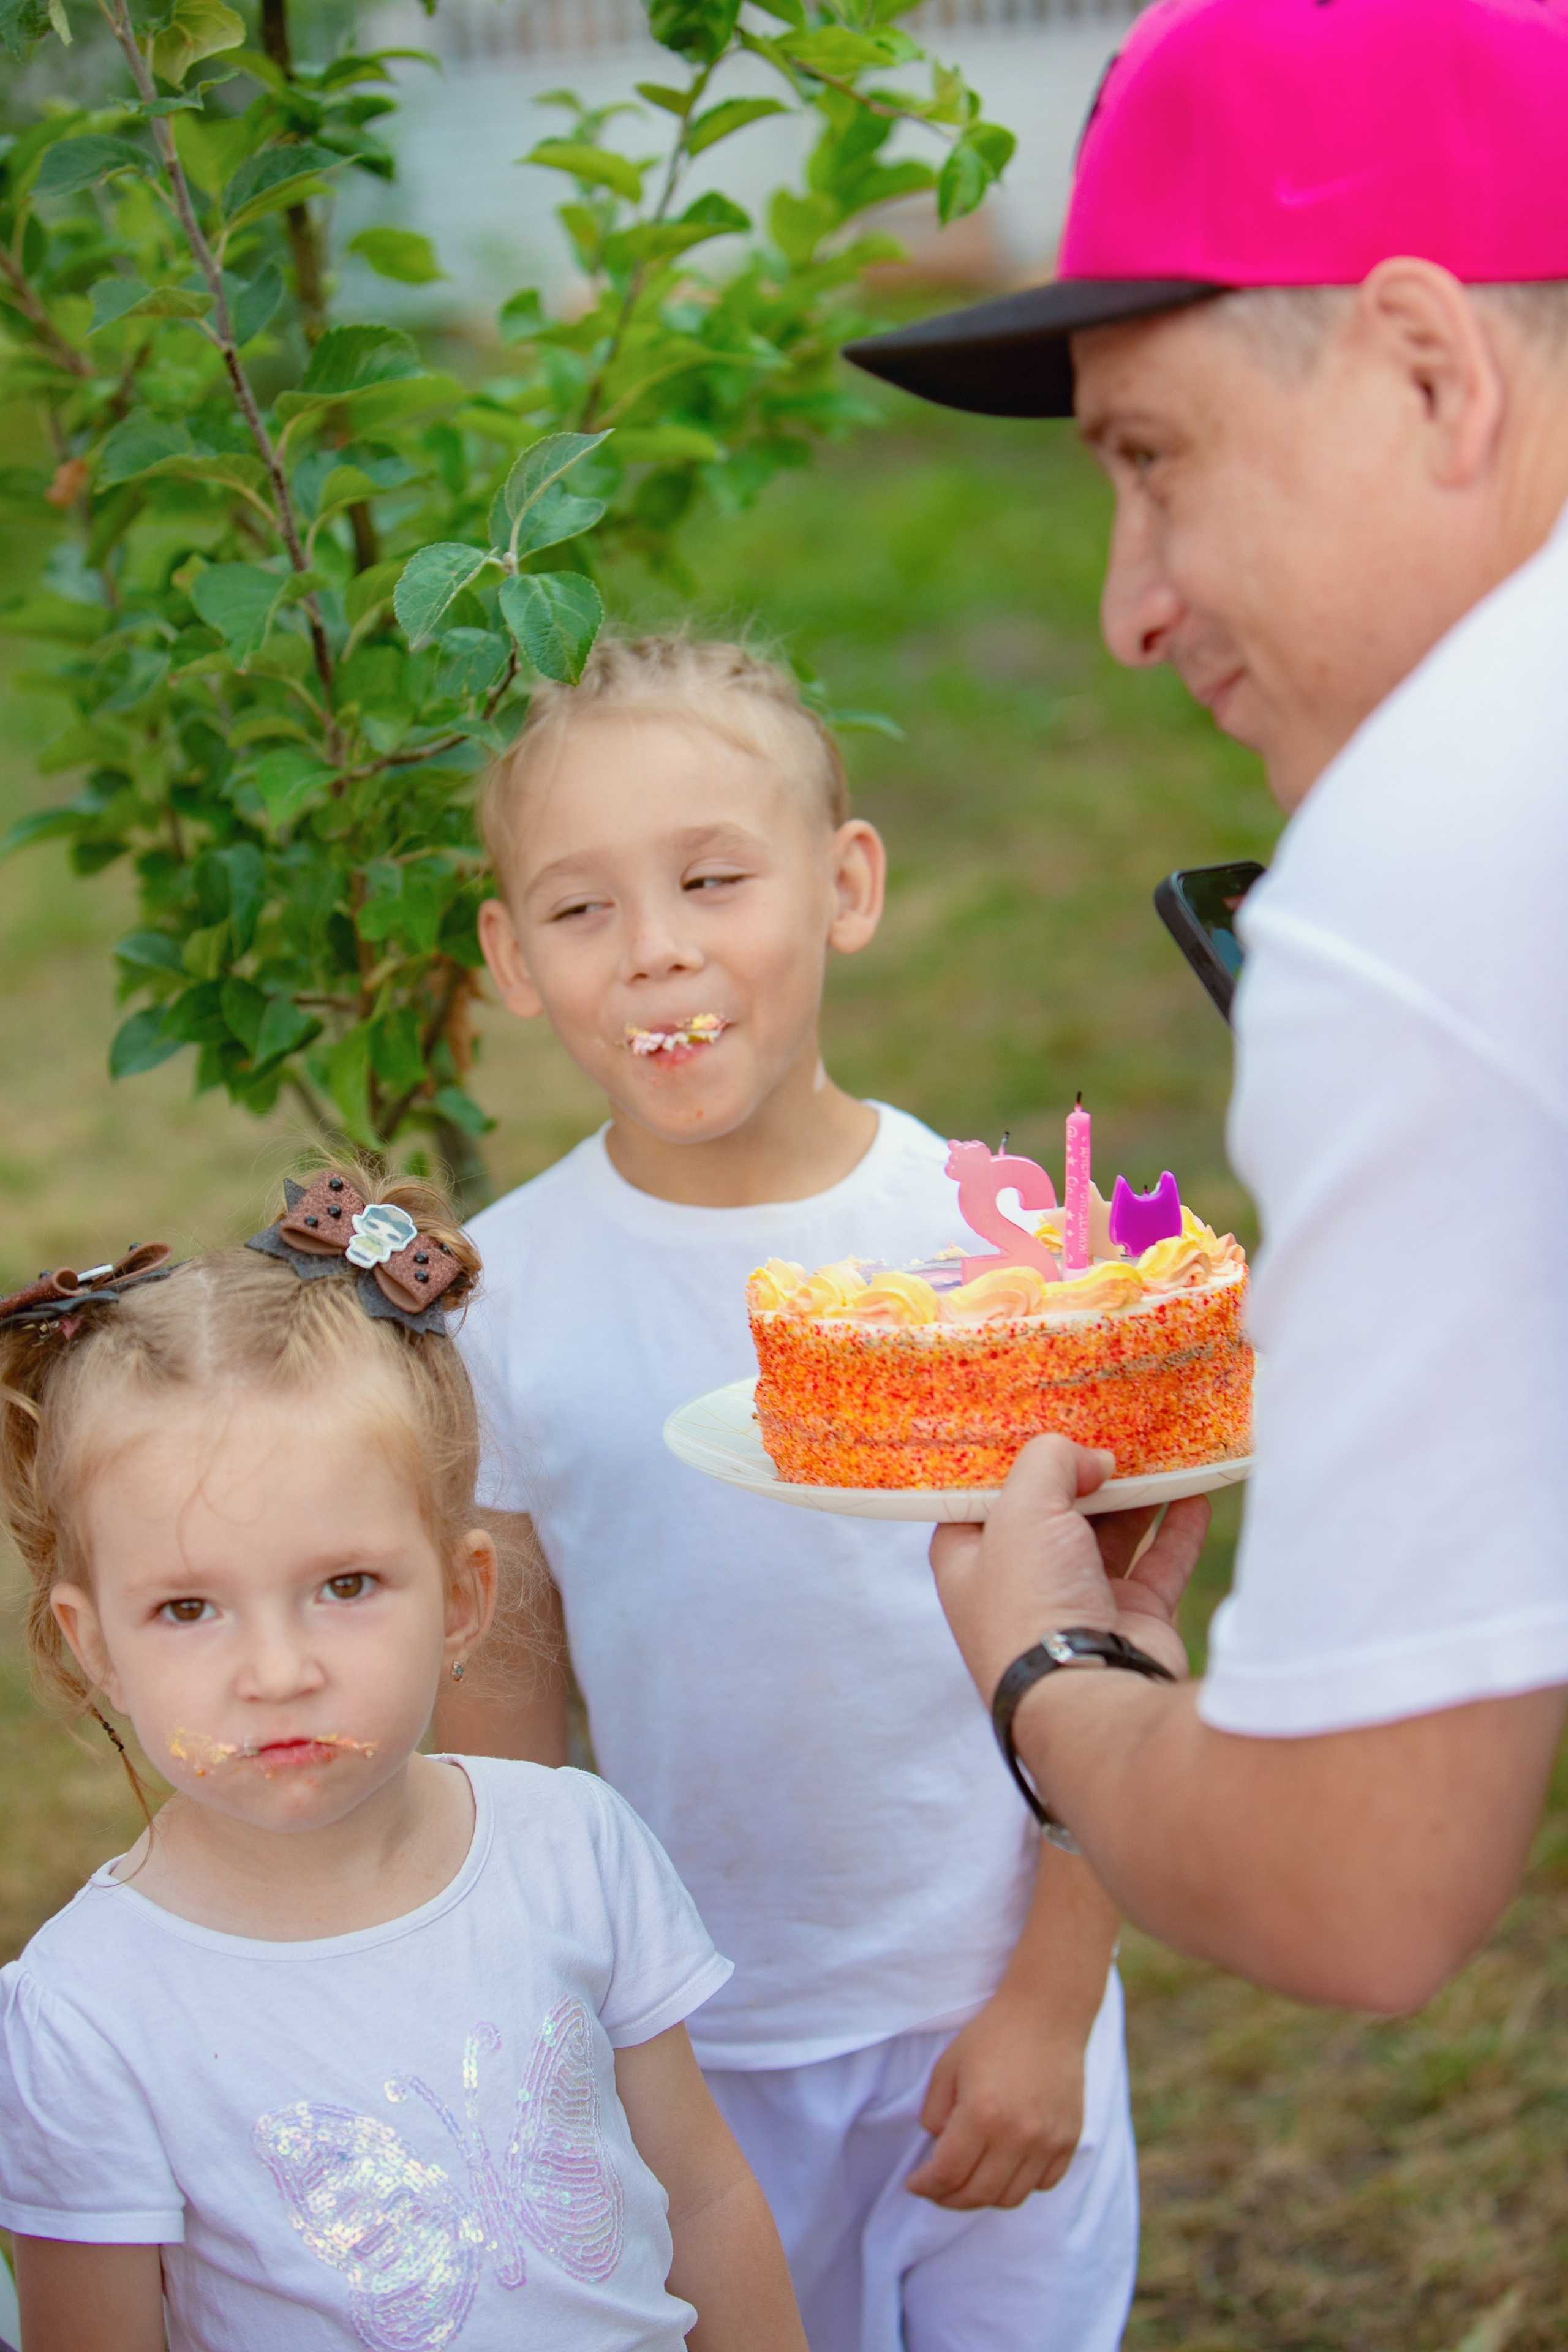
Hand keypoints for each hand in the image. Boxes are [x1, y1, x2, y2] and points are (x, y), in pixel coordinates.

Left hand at [905, 1990, 1087, 2208]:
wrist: (1047, 2013)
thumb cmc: (993, 2035)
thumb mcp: (947, 2067)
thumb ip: (934, 2114)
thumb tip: (938, 2148)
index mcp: (981, 2115)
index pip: (947, 2174)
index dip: (925, 2185)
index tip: (914, 2183)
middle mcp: (1017, 2136)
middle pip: (977, 2195)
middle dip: (948, 2199)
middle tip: (936, 2190)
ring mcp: (1048, 2142)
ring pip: (1010, 2198)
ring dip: (983, 2197)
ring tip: (969, 2182)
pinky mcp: (1069, 2140)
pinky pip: (1043, 2184)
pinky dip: (1020, 2185)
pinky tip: (1005, 2168)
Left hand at [929, 1435, 1208, 1707]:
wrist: (1091, 1698)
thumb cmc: (1033, 1603)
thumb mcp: (1022, 1508)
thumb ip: (1050, 1461)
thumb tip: (1094, 1459)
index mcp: (970, 1560)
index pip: (980, 1498)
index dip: (1007, 1459)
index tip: (1037, 1419)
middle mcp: (1021, 1583)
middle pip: (1052, 1512)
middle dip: (1080, 1473)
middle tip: (1110, 1427)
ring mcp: (1079, 1604)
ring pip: (1110, 1535)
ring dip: (1135, 1496)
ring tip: (1158, 1450)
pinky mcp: (1132, 1620)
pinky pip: (1159, 1565)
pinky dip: (1178, 1531)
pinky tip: (1195, 1495)